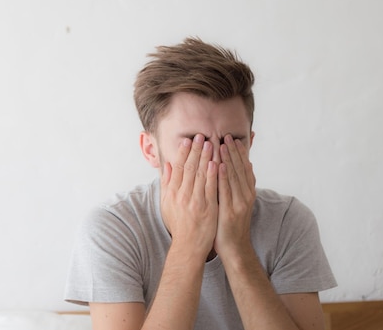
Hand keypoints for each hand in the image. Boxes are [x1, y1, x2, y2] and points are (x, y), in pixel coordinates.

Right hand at [160, 134, 218, 259]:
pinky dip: (213, 175)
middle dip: (195, 150)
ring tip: (210, 143)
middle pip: (189, 168)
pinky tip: (216, 163)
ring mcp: (195, 202)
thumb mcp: (166, 204)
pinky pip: (211, 188)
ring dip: (205, 158)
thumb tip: (167, 165)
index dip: (182, 153)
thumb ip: (167, 184)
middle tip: (200, 136)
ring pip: (200, 175)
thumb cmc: (178, 224)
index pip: (178, 168)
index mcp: (172, 193)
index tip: (187, 140)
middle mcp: (182, 195)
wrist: (188, 246)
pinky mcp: (208, 208)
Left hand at [214, 134, 256, 258]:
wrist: (234, 248)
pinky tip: (220, 164)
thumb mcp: (235, 203)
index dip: (239, 153)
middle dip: (234, 152)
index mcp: (247, 193)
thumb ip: (236, 187)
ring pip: (234, 176)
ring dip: (229, 159)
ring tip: (223, 144)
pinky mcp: (231, 210)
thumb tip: (237, 170)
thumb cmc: (230, 225)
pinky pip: (226, 190)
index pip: (244, 168)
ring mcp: (239, 203)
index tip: (233, 139)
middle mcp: (246, 196)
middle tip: (227, 136)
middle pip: (240, 169)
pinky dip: (224, 176)